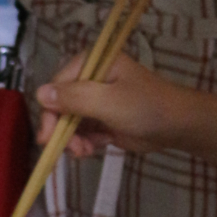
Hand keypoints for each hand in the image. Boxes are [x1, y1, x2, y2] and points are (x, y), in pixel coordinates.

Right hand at [36, 51, 193, 156]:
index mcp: (92, 64)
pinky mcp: (103, 119)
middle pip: (60, 106)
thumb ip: (74, 97)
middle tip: (69, 150)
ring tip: (84, 152)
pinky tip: (91, 150)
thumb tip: (39, 94)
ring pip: (69, 122)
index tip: (48, 138)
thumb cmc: (146, 107)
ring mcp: (97, 100)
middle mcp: (91, 79)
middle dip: (62, 130)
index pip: (57, 87)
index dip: (50, 113)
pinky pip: (82, 132)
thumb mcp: (108, 101)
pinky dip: (83, 144)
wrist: (177, 126)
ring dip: (72, 140)